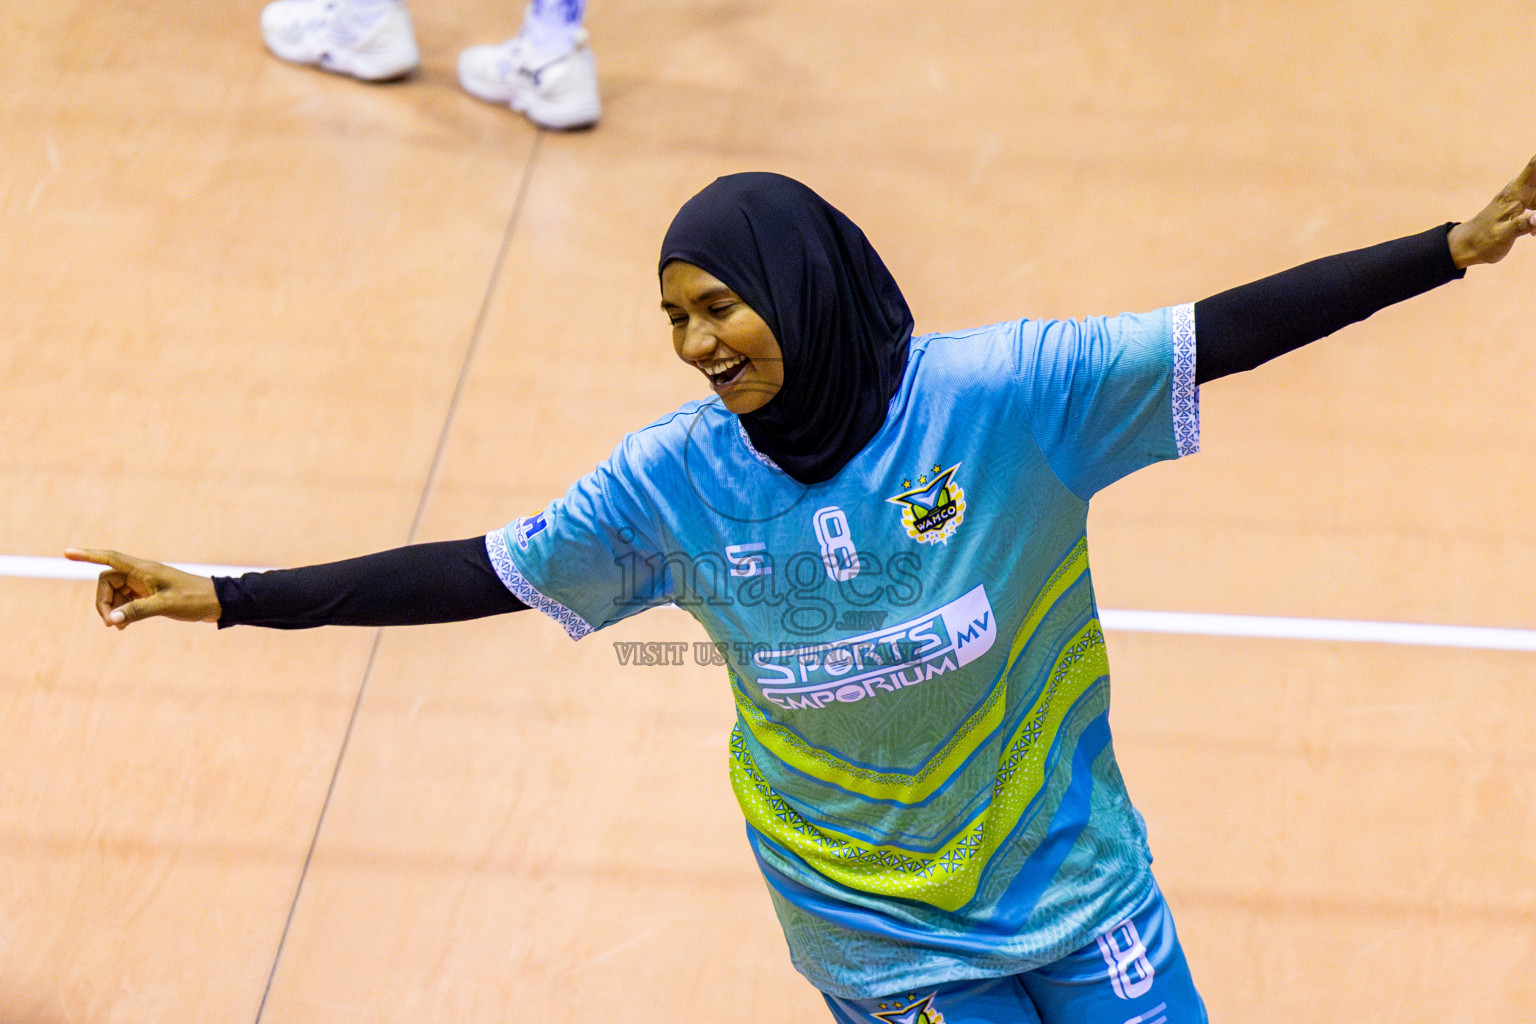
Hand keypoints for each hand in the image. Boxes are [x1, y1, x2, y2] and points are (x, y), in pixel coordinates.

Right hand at [64, 548, 221, 628]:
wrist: (217, 602)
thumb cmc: (194, 599)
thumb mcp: (166, 605)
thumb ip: (138, 611)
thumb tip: (113, 619)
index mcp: (144, 569)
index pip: (110, 558)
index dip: (87, 556)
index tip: (66, 553)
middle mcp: (142, 574)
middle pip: (108, 582)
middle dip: (104, 601)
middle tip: (111, 622)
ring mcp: (145, 584)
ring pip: (116, 593)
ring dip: (113, 609)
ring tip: (118, 627)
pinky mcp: (150, 595)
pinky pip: (127, 601)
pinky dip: (122, 612)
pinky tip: (123, 626)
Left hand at [1448, 154, 1535, 267]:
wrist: (1466, 245)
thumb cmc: (1481, 240)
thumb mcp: (1502, 236)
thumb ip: (1521, 226)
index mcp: (1515, 193)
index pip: (1534, 165)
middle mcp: (1520, 191)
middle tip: (1529, 207)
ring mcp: (1521, 198)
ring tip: (1532, 230)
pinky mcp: (1522, 207)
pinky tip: (1533, 234)